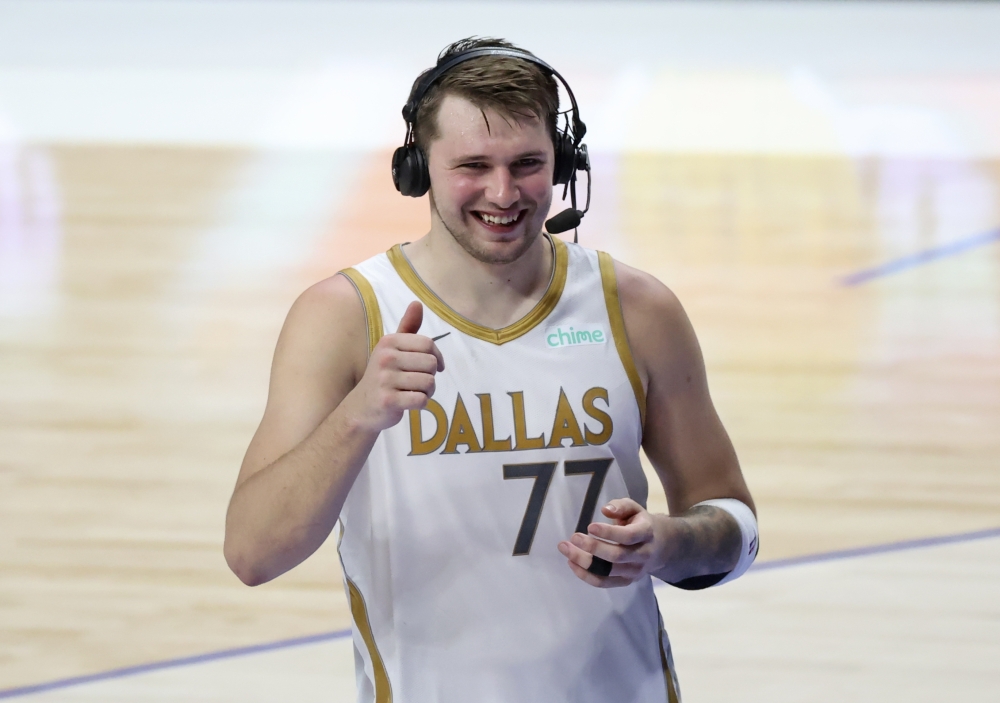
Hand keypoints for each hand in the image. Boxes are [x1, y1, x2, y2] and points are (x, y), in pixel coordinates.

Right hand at [348, 301, 444, 432]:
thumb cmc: (382, 376)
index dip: (437, 357)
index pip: (428, 344)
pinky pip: (421, 399)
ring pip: (429, 382)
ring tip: (413, 392)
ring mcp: (386, 379)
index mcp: (389, 342)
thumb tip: (417, 303)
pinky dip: (421, 403)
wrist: (360, 408)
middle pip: (431, 364)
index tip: (436, 367)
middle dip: (431, 376)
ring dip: (427, 391)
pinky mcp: (388, 400)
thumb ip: (407, 328)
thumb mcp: (391, 349)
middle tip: (418, 382)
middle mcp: (386, 357)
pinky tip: (409, 402)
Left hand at [557, 498, 665, 587]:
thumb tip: (606, 510)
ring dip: (583, 562)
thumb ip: (621, 506)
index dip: (608, 533)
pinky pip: (603, 583)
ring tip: (566, 549)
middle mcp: (642, 555)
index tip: (590, 526)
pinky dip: (585, 575)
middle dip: (592, 548)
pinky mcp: (625, 582)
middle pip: (616, 556)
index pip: (628, 536)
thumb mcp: (634, 508)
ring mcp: (634, 572)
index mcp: (646, 533)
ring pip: (607, 572)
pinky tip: (572, 563)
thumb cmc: (639, 523)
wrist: (658, 546)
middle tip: (574, 537)